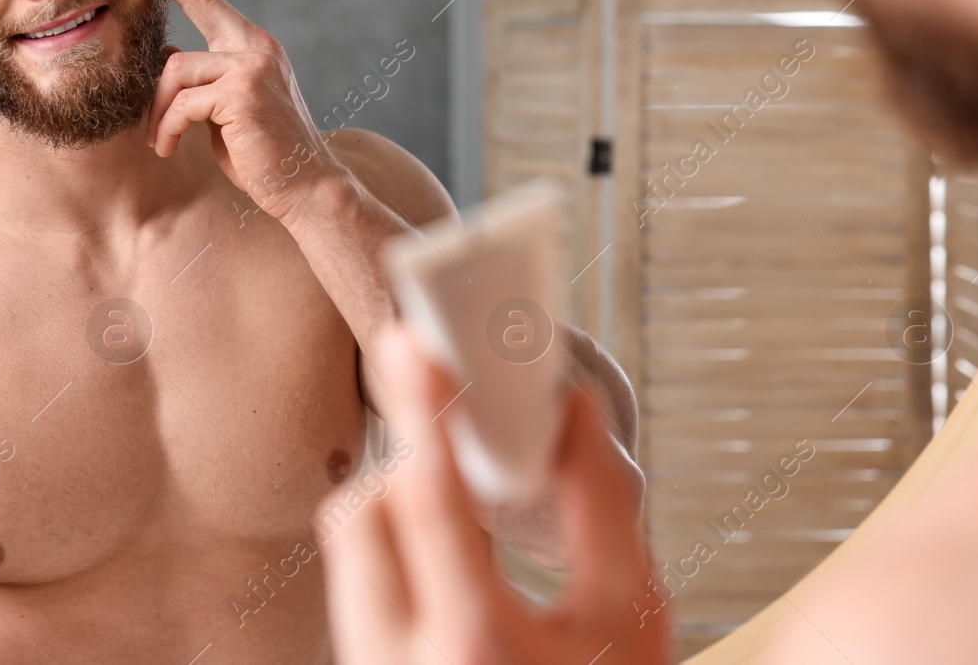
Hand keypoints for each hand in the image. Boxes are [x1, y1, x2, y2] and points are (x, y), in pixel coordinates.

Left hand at [124, 0, 347, 222]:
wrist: (306, 188)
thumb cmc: (262, 155)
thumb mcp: (226, 109)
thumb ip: (202, 80)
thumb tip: (167, 56)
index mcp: (253, 46)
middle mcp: (256, 46)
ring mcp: (251, 65)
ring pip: (175, 69)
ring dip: (158, 110)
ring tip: (159, 140)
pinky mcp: (241, 93)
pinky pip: (182, 102)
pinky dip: (167, 129)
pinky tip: (167, 149)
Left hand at [321, 325, 669, 664]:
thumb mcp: (631, 619)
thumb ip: (601, 508)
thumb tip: (573, 410)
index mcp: (474, 646)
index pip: (429, 502)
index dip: (421, 412)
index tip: (411, 344)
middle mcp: (398, 663)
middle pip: (359, 516)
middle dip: (407, 468)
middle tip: (459, 453)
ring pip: (347, 551)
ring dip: (395, 515)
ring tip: (466, 525)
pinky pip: (353, 591)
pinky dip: (392, 559)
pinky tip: (448, 572)